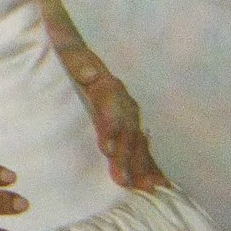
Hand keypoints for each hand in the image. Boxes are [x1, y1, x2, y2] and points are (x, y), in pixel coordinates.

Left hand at [67, 58, 167, 192]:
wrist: (74, 42)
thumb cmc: (69, 53)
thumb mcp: (69, 52)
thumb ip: (78, 62)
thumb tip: (89, 74)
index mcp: (106, 83)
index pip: (110, 107)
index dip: (110, 127)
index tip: (106, 149)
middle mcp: (122, 98)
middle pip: (126, 128)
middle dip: (125, 155)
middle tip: (122, 180)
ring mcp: (128, 111)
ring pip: (137, 139)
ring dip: (141, 164)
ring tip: (146, 187)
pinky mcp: (128, 123)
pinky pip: (141, 145)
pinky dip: (150, 164)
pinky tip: (160, 183)